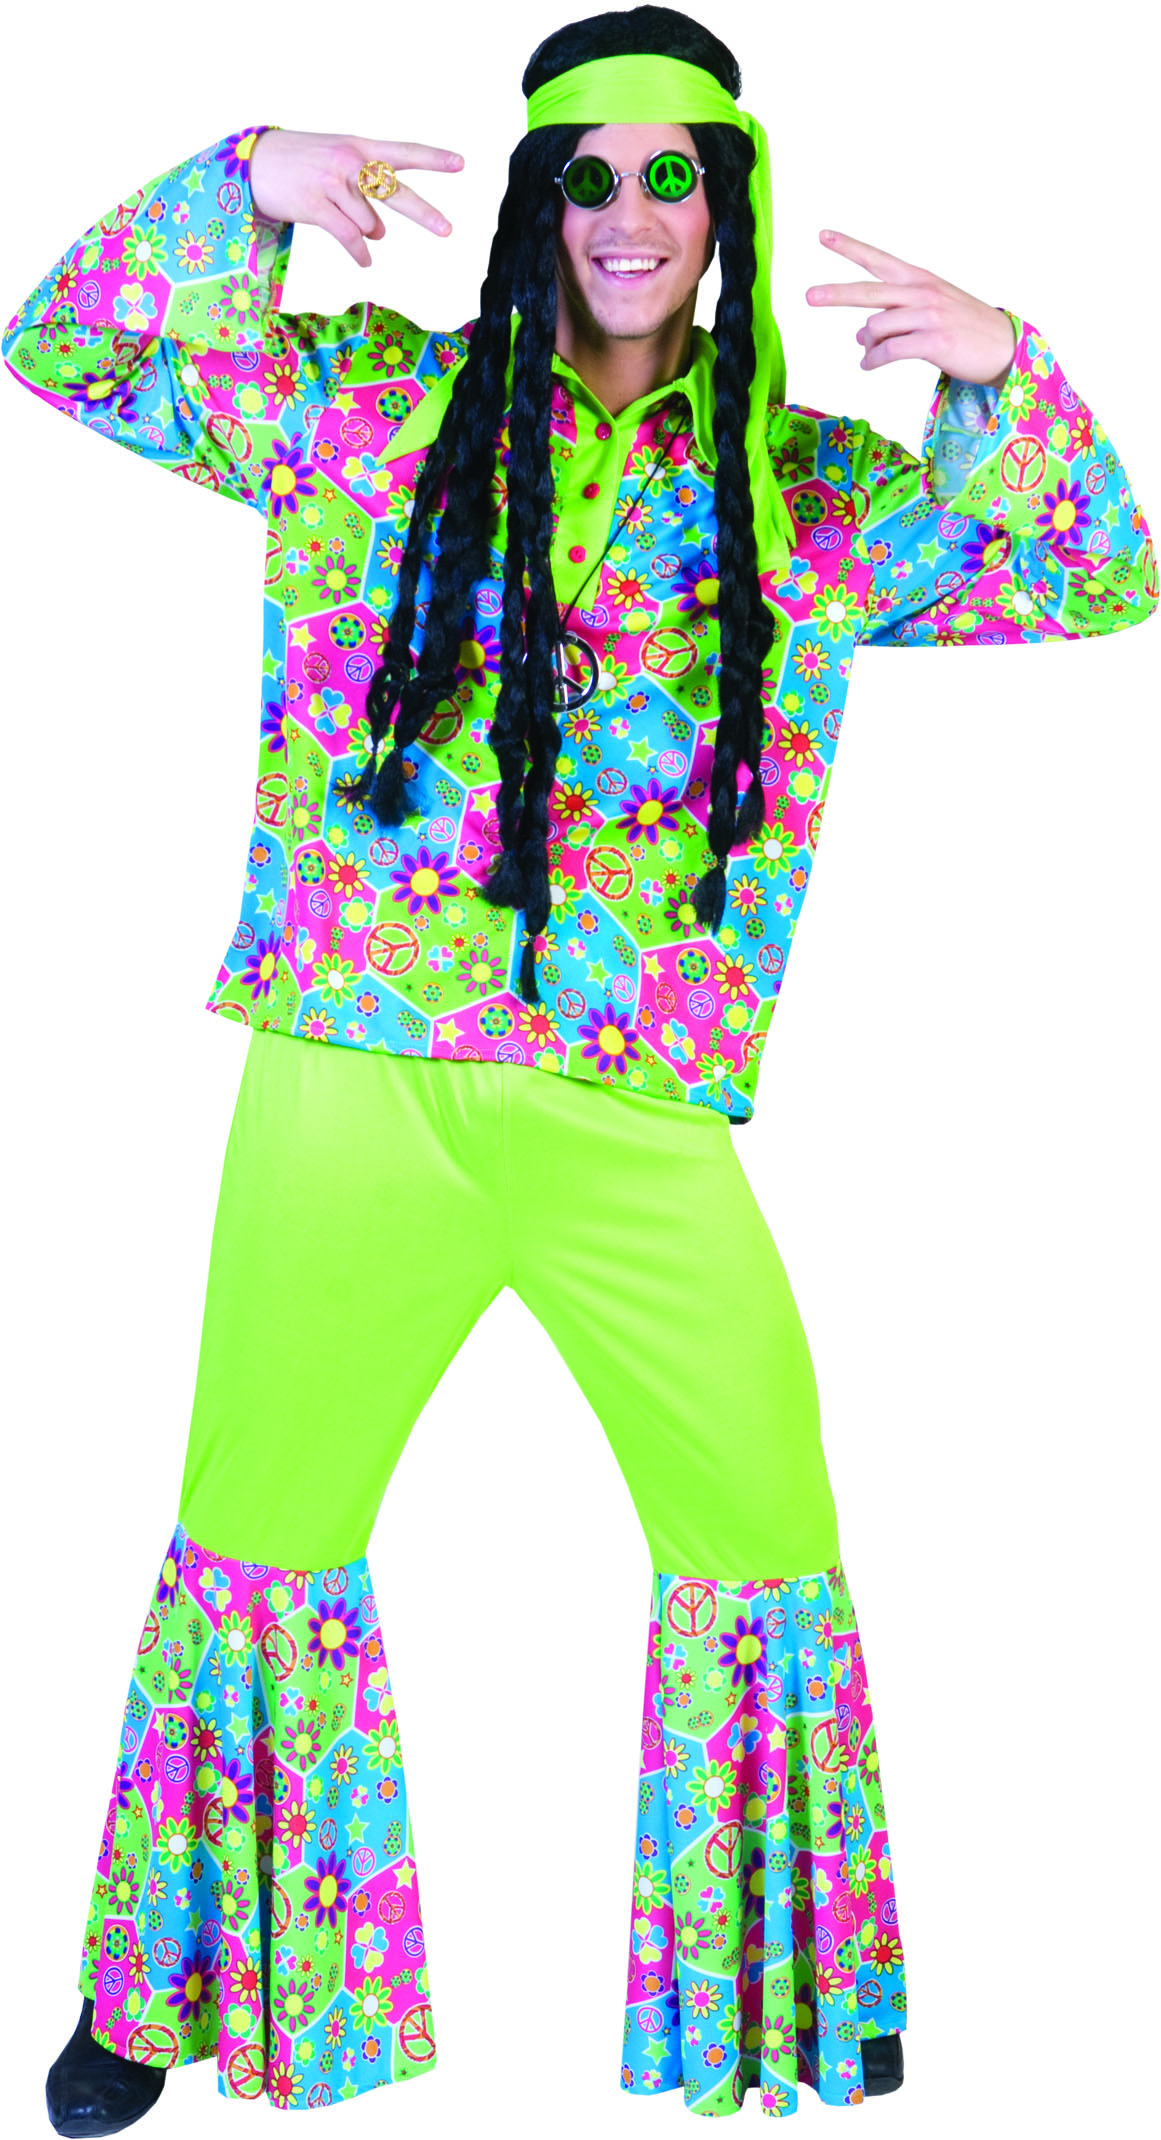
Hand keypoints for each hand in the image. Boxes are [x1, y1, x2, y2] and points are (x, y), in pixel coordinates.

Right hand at [248, 128, 463, 267]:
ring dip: (368, 233)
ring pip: (370, 223)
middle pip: (395, 191)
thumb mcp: (335, 158)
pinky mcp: (316, 205)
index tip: (462, 163)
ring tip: (358, 229)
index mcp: (359, 146)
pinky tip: (365, 260)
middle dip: (424, 213)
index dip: (433, 158)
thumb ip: (363, 188)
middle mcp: (349, 161)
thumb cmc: (299, 164)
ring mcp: (332, 182)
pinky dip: (360, 253)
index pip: (403, 152)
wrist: (254, 163)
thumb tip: (381, 232)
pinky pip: (350, 237)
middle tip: (448, 231)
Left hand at [805, 230, 1017, 388]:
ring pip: (876, 328)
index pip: (877, 259)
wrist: (1003, 347)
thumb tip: (860, 334)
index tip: (822, 235)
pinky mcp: (932, 342)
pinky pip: (888, 351)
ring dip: (866, 345)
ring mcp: (927, 316)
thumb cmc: (963, 329)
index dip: (849, 247)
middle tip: (809, 296)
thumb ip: (893, 317)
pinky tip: (868, 366)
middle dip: (835, 293)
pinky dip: (872, 361)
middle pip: (868, 291)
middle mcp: (921, 292)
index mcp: (919, 279)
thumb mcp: (929, 312)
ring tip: (869, 355)